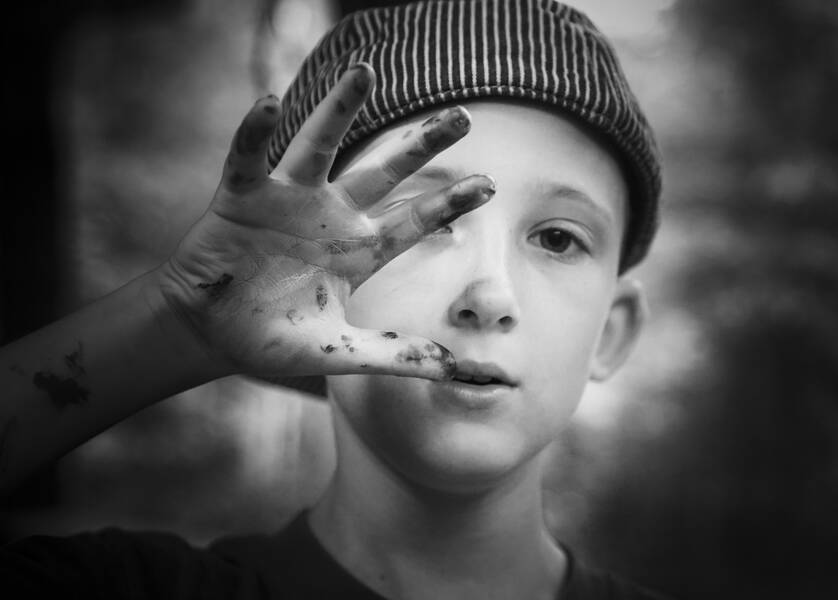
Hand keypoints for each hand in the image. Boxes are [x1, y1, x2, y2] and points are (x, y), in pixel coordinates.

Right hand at [156, 63, 494, 380]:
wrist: (210, 335)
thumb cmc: (273, 339)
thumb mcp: (338, 352)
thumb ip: (392, 354)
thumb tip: (452, 367)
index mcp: (357, 250)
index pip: (413, 220)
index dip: (448, 202)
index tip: (489, 184)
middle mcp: (330, 217)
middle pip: (383, 171)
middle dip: (421, 146)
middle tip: (463, 117)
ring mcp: (287, 202)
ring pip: (318, 146)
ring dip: (339, 110)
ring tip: (365, 73)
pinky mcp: (241, 197)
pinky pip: (248, 157)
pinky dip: (256, 131)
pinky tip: (270, 103)